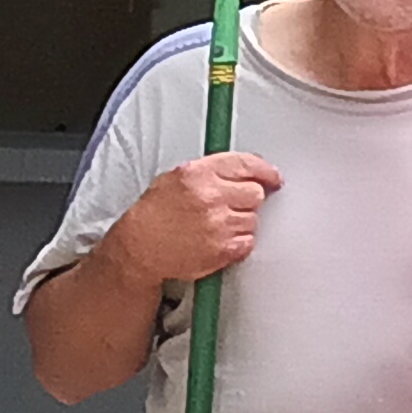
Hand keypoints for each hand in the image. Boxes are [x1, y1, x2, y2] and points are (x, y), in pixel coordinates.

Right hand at [106, 151, 280, 282]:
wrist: (139, 248)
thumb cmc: (154, 215)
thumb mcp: (175, 178)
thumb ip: (211, 171)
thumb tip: (245, 169)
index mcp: (197, 174)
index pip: (246, 164)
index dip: (265, 171)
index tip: (272, 177)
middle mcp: (210, 197)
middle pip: (256, 193)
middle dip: (247, 199)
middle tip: (229, 206)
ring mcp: (219, 224)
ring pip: (253, 218)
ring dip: (240, 222)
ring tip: (215, 225)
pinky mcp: (224, 248)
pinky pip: (249, 241)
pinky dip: (238, 242)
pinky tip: (217, 239)